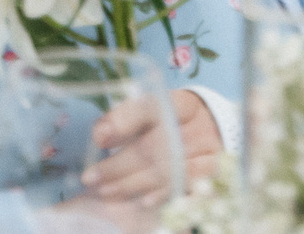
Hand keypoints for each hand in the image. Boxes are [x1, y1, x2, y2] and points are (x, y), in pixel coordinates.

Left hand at [78, 87, 223, 210]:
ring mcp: (208, 148)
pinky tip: (143, 200)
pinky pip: (187, 184)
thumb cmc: (172, 122)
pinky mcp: (213, 169)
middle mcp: (198, 123)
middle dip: (119, 164)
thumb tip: (100, 134)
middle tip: (90, 178)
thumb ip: (124, 119)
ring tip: (106, 191)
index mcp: (181, 103)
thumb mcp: (152, 112)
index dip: (126, 121)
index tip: (100, 138)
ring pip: (168, 168)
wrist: (211, 132)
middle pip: (156, 144)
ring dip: (133, 183)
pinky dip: (164, 193)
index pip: (154, 107)